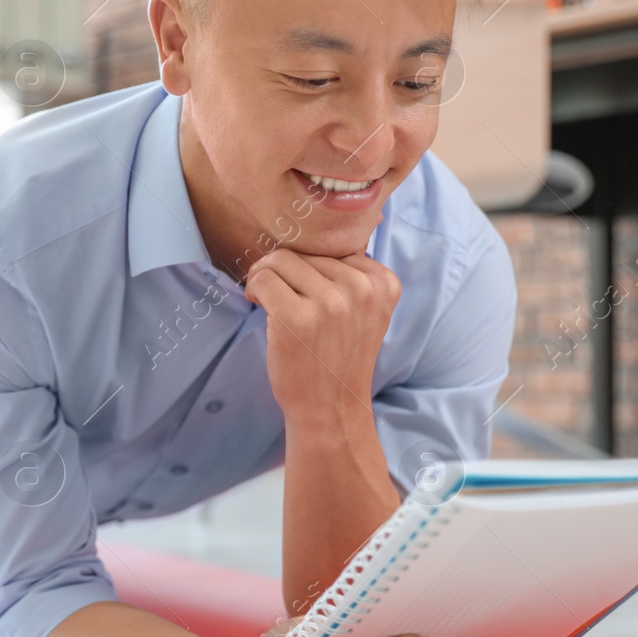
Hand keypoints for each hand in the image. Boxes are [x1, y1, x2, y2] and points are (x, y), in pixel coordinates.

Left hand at [243, 249, 399, 422]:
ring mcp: (331, 303)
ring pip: (281, 259)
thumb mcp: (363, 311)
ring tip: (270, 300)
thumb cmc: (339, 356)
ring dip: (266, 276)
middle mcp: (362, 289)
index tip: (307, 291)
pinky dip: (254, 288)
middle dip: (286, 270)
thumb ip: (351, 275)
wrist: (330, 408)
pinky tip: (259, 305)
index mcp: (383, 283)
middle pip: (306, 251)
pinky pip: (263, 278)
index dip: (312, 267)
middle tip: (283, 297)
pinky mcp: (297, 317)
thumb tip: (315, 228)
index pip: (335, 248)